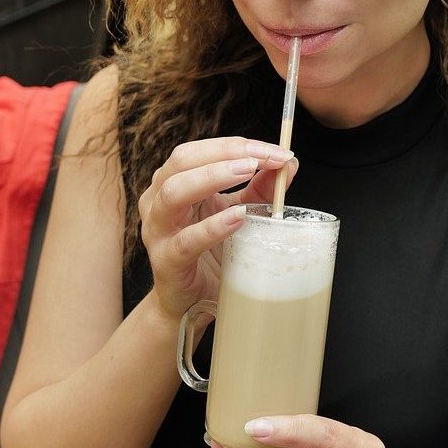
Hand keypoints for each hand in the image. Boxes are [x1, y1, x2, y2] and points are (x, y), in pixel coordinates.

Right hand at [138, 137, 296, 320]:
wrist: (193, 301)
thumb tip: (289, 164)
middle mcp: (159, 200)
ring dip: (212, 177)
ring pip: (174, 192)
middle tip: (261, 158)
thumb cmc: (212, 252)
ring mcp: (158, 230)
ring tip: (247, 172)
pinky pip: (186, 240)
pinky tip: (237, 218)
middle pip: (183, 161)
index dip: (237, 146)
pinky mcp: (166, 261)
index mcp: (175, 182)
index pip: (201, 151)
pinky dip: (212, 227)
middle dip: (225, 154)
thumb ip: (261, 189)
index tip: (275, 151)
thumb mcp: (240, 212)